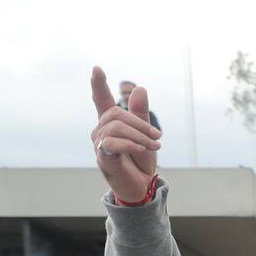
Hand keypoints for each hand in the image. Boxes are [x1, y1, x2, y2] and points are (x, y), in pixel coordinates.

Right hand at [90, 67, 160, 202]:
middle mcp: (100, 132)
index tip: (97, 68)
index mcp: (111, 124)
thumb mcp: (147, 136)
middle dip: (140, 123)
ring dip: (140, 136)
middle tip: (159, 137)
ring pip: (115, 127)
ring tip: (155, 146)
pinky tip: (142, 149)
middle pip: (116, 114)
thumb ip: (142, 114)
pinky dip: (130, 144)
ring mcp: (99, 146)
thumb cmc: (141, 161)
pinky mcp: (103, 160)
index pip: (101, 101)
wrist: (141, 187)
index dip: (99, 85)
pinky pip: (111, 144)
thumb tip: (140, 88)